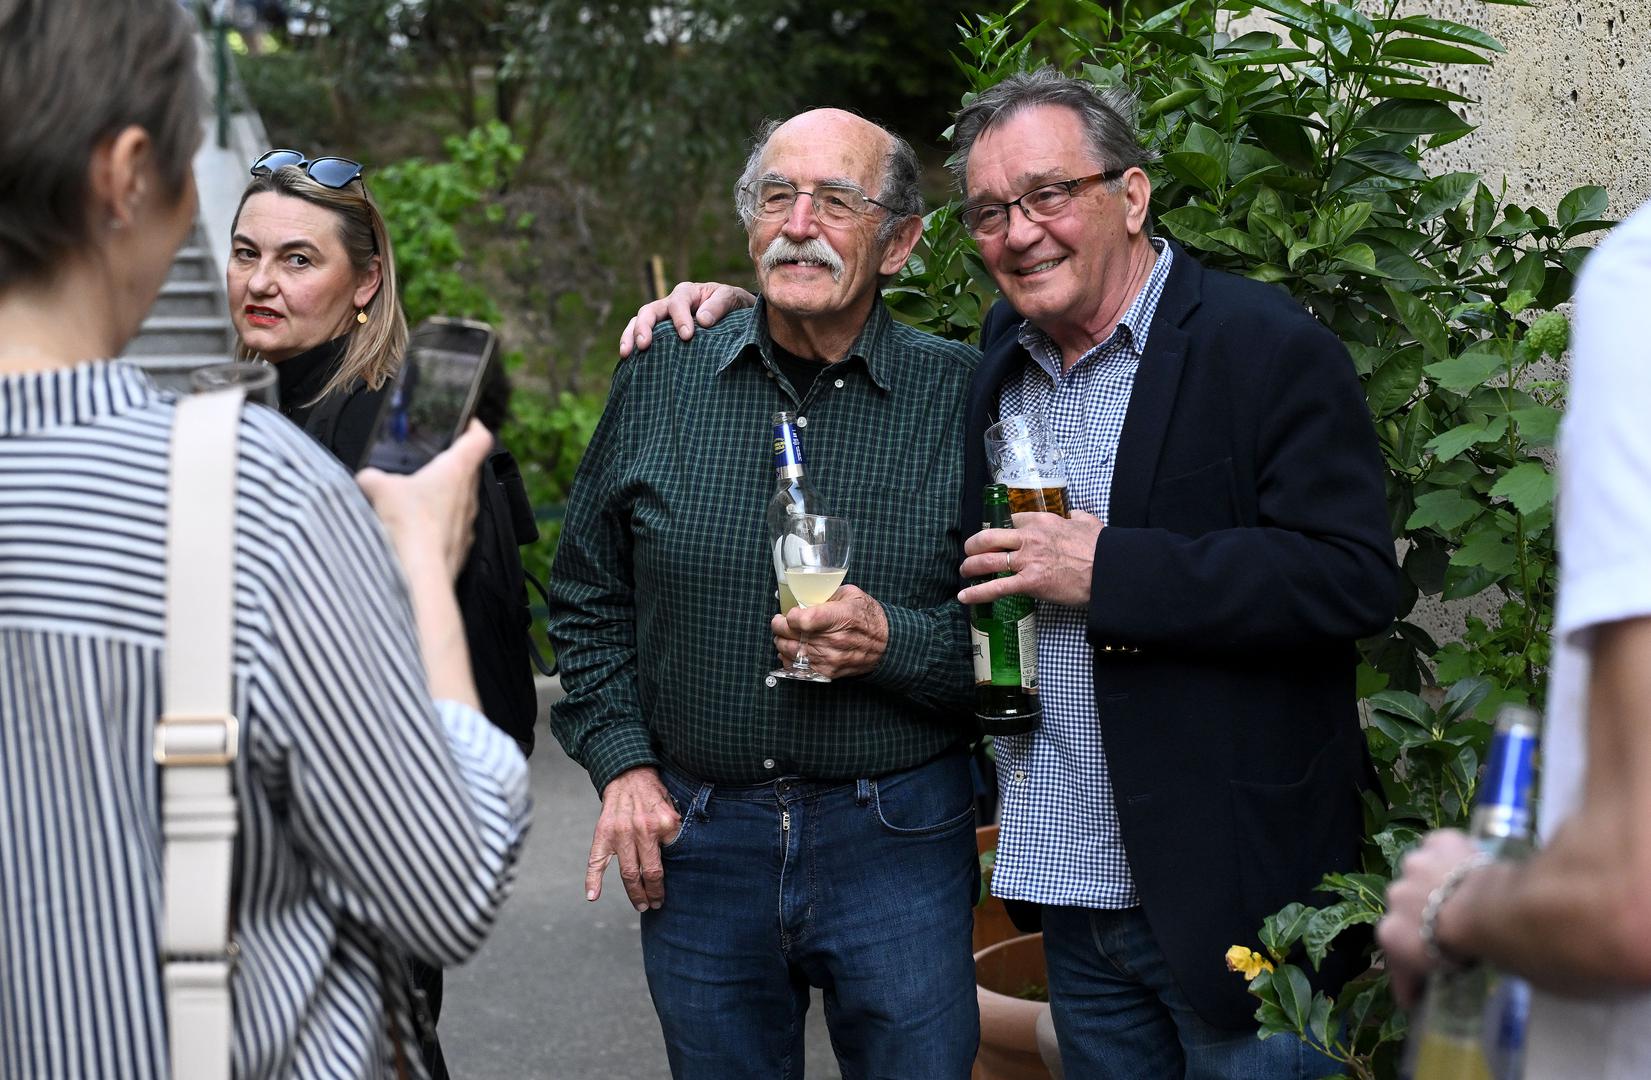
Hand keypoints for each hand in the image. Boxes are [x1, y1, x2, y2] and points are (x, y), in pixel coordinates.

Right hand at [358, 420, 492, 580]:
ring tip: (419, 498)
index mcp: (457, 471)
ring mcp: (468, 522)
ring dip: (445, 498)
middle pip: (469, 471)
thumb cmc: (410, 526)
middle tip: (433, 460)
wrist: (420, 574)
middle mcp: (469, 495)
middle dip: (452, 465)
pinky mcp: (461, 547)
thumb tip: (366, 479)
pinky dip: (439, 525)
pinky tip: (416, 532)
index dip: (474, 427)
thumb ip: (371, 477)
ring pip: (461, 502)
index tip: (468, 422)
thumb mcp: (379, 488)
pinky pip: (452, 529)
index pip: (479, 439)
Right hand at [587, 766, 680, 910]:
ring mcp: (621, 833)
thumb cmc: (654, 794)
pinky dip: (592, 880)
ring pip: (629, 873)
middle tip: (656, 905)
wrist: (628, 774)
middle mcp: (643, 829)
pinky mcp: (603, 834)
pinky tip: (592, 896)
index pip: (671, 860)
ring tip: (641, 906)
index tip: (670, 892)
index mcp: (665, 824)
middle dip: (654, 893)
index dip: (670, 880)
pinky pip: (596, 861)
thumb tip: (680, 861)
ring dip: (635, 893)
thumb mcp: (673, 810)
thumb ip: (674, 833)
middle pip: (650, 873)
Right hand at [618, 281, 756, 357]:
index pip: (678, 303)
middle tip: (644, 345)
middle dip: (644, 327)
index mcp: (688, 293)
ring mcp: (663, 320)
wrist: (736, 315)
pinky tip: (628, 362)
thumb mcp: (732, 298)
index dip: (680, 318)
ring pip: (639, 322)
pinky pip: (641, 337)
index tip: (687, 336)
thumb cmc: (733, 305)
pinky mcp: (660, 335)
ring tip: (627, 354)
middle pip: (650, 310)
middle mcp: (670, 304)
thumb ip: (720, 305)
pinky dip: (633, 346)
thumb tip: (702, 320)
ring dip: (630, 336)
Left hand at [770, 584, 887, 678]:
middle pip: (791, 636)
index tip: (790, 612)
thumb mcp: (851, 595)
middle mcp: (834, 640)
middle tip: (780, 621)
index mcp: (840, 617)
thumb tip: (804, 595)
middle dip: (779, 626)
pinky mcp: (827, 672)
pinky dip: (789, 658)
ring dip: (782, 642)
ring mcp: (829, 658)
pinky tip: (792, 650)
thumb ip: (826, 593)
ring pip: (790, 652)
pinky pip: (797, 668)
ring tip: (785, 635)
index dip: (790, 616)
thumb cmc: (868, 618)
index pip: (804, 620)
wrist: (885, 644)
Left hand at [958, 510, 1102, 607]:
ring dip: (971, 566)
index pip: (1009, 521)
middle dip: (974, 545)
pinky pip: (996, 587)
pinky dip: (977, 593)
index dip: (999, 530)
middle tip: (970, 552)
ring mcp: (1028, 560)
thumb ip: (1076, 517)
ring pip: (987, 560)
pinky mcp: (1029, 582)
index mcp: (1042, 521)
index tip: (995, 538)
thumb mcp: (1087, 522)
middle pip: (988, 537)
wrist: (1108, 569)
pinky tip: (964, 597)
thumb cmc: (1100, 548)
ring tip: (965, 572)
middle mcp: (1029, 538)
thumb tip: (1075, 515)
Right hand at [1377, 829, 1482, 1007]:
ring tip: (1462, 890)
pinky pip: (1443, 846)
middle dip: (1423, 908)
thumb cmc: (1456, 948)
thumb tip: (1408, 1004)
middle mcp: (1394, 893)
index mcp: (1388, 930)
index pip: (1395, 938)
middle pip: (1407, 901)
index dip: (1414, 943)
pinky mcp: (1441, 840)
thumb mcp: (1427, 972)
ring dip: (1436, 878)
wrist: (1482, 912)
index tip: (1434, 952)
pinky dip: (1452, 853)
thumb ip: (1411, 981)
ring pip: (1422, 869)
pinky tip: (1469, 864)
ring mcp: (1416, 863)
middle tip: (1452, 919)